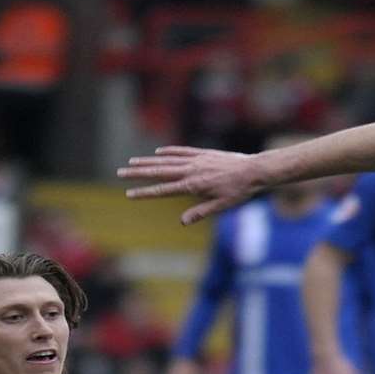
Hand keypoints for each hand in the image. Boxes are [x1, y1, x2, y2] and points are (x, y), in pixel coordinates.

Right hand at [118, 146, 264, 224]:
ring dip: (148, 161)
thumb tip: (182, 222)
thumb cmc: (239, 191)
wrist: (254, 170)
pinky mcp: (203, 153)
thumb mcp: (221, 206)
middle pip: (159, 172)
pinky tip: (157, 153)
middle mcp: (191, 171)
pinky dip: (168, 152)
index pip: (163, 190)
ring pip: (167, 160)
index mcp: (193, 186)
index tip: (129, 194)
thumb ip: (200, 212)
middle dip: (138, 173)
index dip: (145, 192)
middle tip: (120, 172)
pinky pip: (182, 151)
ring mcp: (196, 160)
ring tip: (132, 162)